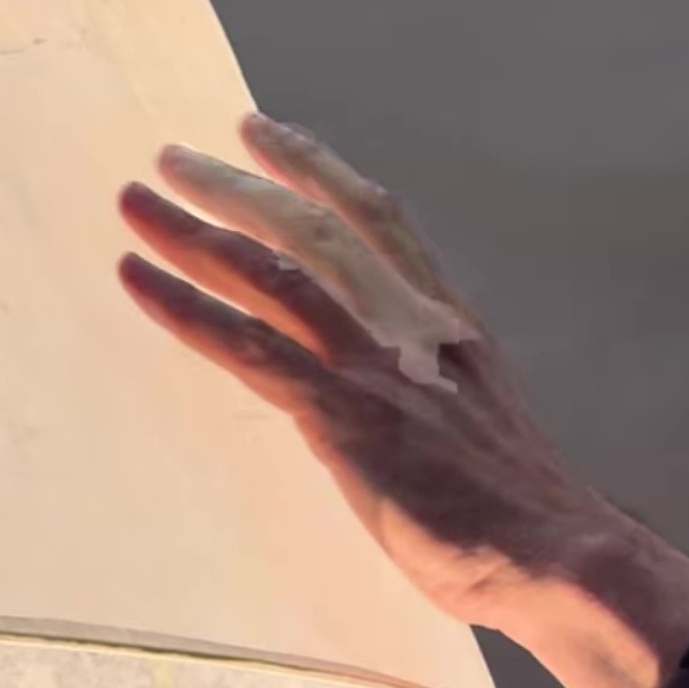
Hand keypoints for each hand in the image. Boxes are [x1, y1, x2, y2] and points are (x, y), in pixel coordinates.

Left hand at [116, 113, 613, 631]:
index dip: (317, 170)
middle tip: (175, 159)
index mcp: (444, 321)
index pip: (376, 220)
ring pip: (274, 271)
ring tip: (135, 201)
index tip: (267, 134)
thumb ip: (413, 385)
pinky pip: (249, 345)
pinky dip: (186, 306)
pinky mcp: (344, 410)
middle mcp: (407, 322)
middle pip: (313, 227)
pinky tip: (137, 277)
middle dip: (240, 186)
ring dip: (197, 230)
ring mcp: (373, 362)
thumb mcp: (465, 420)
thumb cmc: (511, 508)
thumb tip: (354, 388)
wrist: (553, 553)